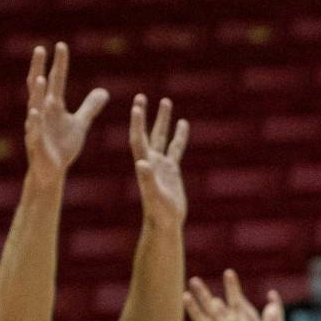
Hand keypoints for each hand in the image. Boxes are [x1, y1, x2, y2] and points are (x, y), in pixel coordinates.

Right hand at [24, 42, 107, 187]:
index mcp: (53, 105)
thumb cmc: (62, 146)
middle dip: (39, 68)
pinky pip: (34, 131)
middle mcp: (42, 112)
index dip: (59, 64)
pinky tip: (34, 112)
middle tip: (40, 48)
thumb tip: (104, 91)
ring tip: (40, 77)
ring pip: (34, 106)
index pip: (56, 80)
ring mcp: (37, 126)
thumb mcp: (80, 124)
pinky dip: (34, 121)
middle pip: (39, 86)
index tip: (61, 45)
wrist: (51, 171)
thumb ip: (90, 107)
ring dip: (36, 92)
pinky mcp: (36, 144)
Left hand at [129, 94, 188, 230]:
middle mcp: (151, 161)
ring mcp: (161, 164)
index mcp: (144, 165)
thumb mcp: (153, 195)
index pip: (138, 139)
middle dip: (144, 115)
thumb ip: (147, 179)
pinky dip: (179, 136)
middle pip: (147, 133)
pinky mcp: (172, 170)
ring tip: (166, 101)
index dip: (137, 123)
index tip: (137, 106)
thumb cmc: (158, 212)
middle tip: (141, 96)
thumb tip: (142, 163)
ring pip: (162, 137)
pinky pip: (176, 148)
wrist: (165, 224)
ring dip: (163, 120)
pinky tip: (183, 123)